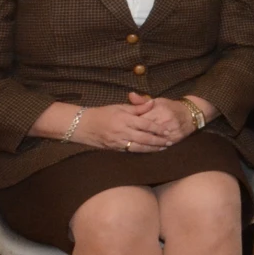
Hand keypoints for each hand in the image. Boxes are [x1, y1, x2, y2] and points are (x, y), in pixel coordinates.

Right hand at [34, 101, 173, 151]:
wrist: (83, 125)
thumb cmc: (103, 113)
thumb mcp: (120, 107)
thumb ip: (137, 107)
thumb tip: (153, 103)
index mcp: (125, 119)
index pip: (146, 124)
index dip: (158, 128)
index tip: (168, 130)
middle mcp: (122, 131)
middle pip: (145, 138)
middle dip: (159, 140)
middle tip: (170, 141)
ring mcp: (118, 141)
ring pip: (139, 147)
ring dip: (153, 148)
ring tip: (163, 148)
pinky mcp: (115, 148)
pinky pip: (131, 151)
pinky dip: (142, 152)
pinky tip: (149, 151)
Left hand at [124, 93, 196, 144]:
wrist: (190, 114)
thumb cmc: (170, 107)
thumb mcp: (157, 101)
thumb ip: (142, 101)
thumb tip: (130, 95)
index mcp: (158, 110)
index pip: (141, 119)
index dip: (131, 124)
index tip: (123, 126)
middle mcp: (164, 121)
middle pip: (145, 131)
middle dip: (135, 135)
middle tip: (124, 138)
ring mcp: (170, 130)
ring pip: (153, 140)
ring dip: (143, 143)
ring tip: (133, 145)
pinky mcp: (175, 138)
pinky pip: (161, 145)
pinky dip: (154, 148)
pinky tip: (146, 149)